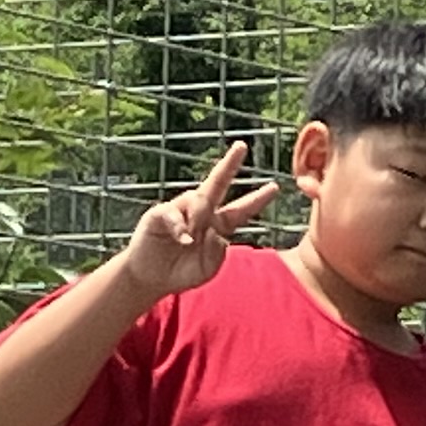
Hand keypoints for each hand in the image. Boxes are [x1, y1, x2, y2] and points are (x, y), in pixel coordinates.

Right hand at [117, 141, 277, 301]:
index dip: (256, 200)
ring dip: (198, 217)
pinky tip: (184, 239)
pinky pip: (172, 213)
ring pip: (196, 200)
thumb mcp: (208, 268)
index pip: (240, 210)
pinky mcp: (158, 215)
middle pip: (217, 184)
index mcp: (217, 226)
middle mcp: (200, 213)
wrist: (152, 279)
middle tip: (243, 146)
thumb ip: (217, 253)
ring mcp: (179, 211)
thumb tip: (215, 232)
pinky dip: (180, 226)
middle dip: (229, 164)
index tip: (274, 187)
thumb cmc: (181, 272)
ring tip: (191, 240)